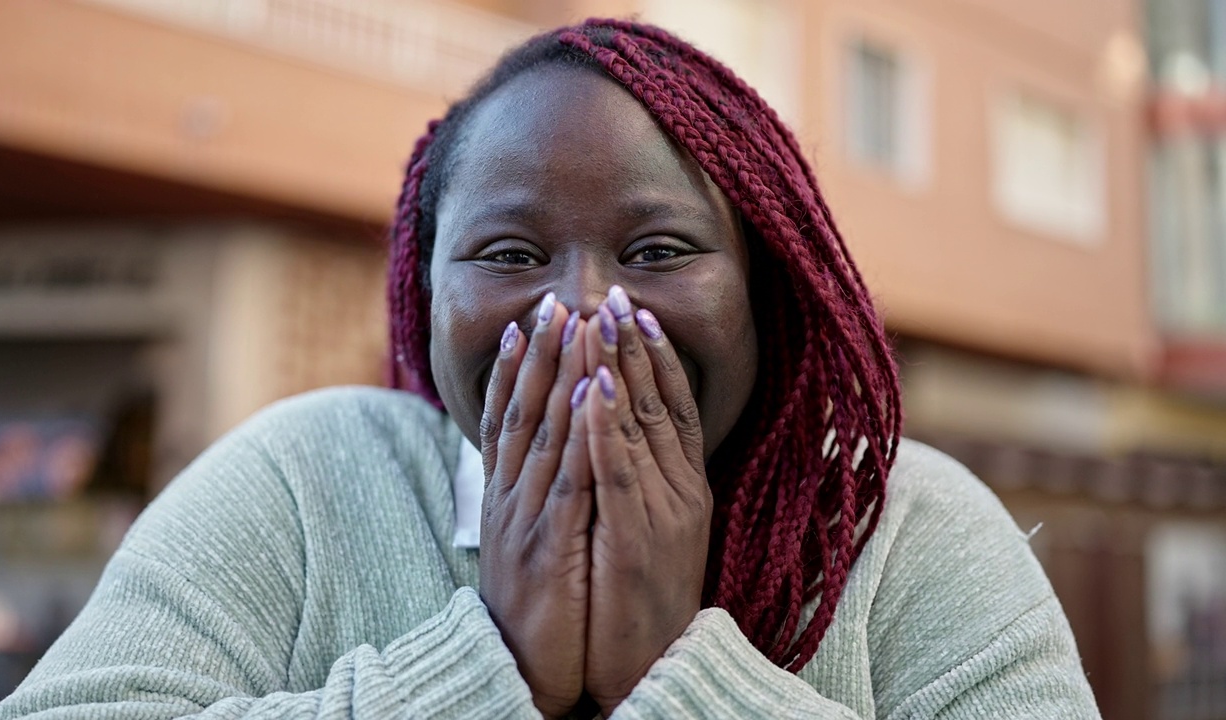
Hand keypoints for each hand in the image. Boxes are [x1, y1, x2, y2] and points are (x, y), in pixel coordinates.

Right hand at [478, 296, 592, 717]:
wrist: (517, 671)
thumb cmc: (532, 609)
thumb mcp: (524, 545)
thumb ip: (529, 500)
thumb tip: (537, 461)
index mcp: (506, 498)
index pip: (506, 420)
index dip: (512, 369)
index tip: (525, 321)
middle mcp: (509, 499)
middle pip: (520, 413)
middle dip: (535, 354)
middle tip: (550, 300)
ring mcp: (526, 519)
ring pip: (542, 434)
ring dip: (556, 376)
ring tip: (571, 325)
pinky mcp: (549, 545)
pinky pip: (566, 480)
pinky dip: (577, 434)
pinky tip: (588, 396)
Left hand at [578, 293, 712, 714]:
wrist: (652, 668)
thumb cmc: (643, 600)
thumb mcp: (651, 530)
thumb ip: (645, 483)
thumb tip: (628, 438)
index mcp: (684, 489)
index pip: (675, 408)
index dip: (659, 358)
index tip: (638, 312)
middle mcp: (681, 493)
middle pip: (661, 404)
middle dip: (638, 347)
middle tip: (619, 293)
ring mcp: (663, 514)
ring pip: (643, 427)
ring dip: (624, 369)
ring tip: (605, 318)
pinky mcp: (636, 538)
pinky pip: (620, 472)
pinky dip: (609, 426)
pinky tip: (597, 387)